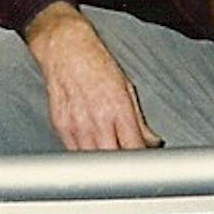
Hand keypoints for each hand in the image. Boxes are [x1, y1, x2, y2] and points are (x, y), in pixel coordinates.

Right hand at [24, 2, 161, 151]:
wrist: (66, 48)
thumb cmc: (96, 63)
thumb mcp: (126, 87)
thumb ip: (139, 119)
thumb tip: (151, 140)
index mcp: (118, 108)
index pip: (134, 148)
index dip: (139, 161)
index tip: (142, 163)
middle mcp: (98, 119)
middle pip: (113, 158)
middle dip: (122, 164)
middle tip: (127, 164)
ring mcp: (77, 125)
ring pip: (92, 160)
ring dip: (102, 162)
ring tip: (110, 157)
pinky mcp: (61, 126)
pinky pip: (74, 152)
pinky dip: (85, 155)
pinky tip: (91, 148)